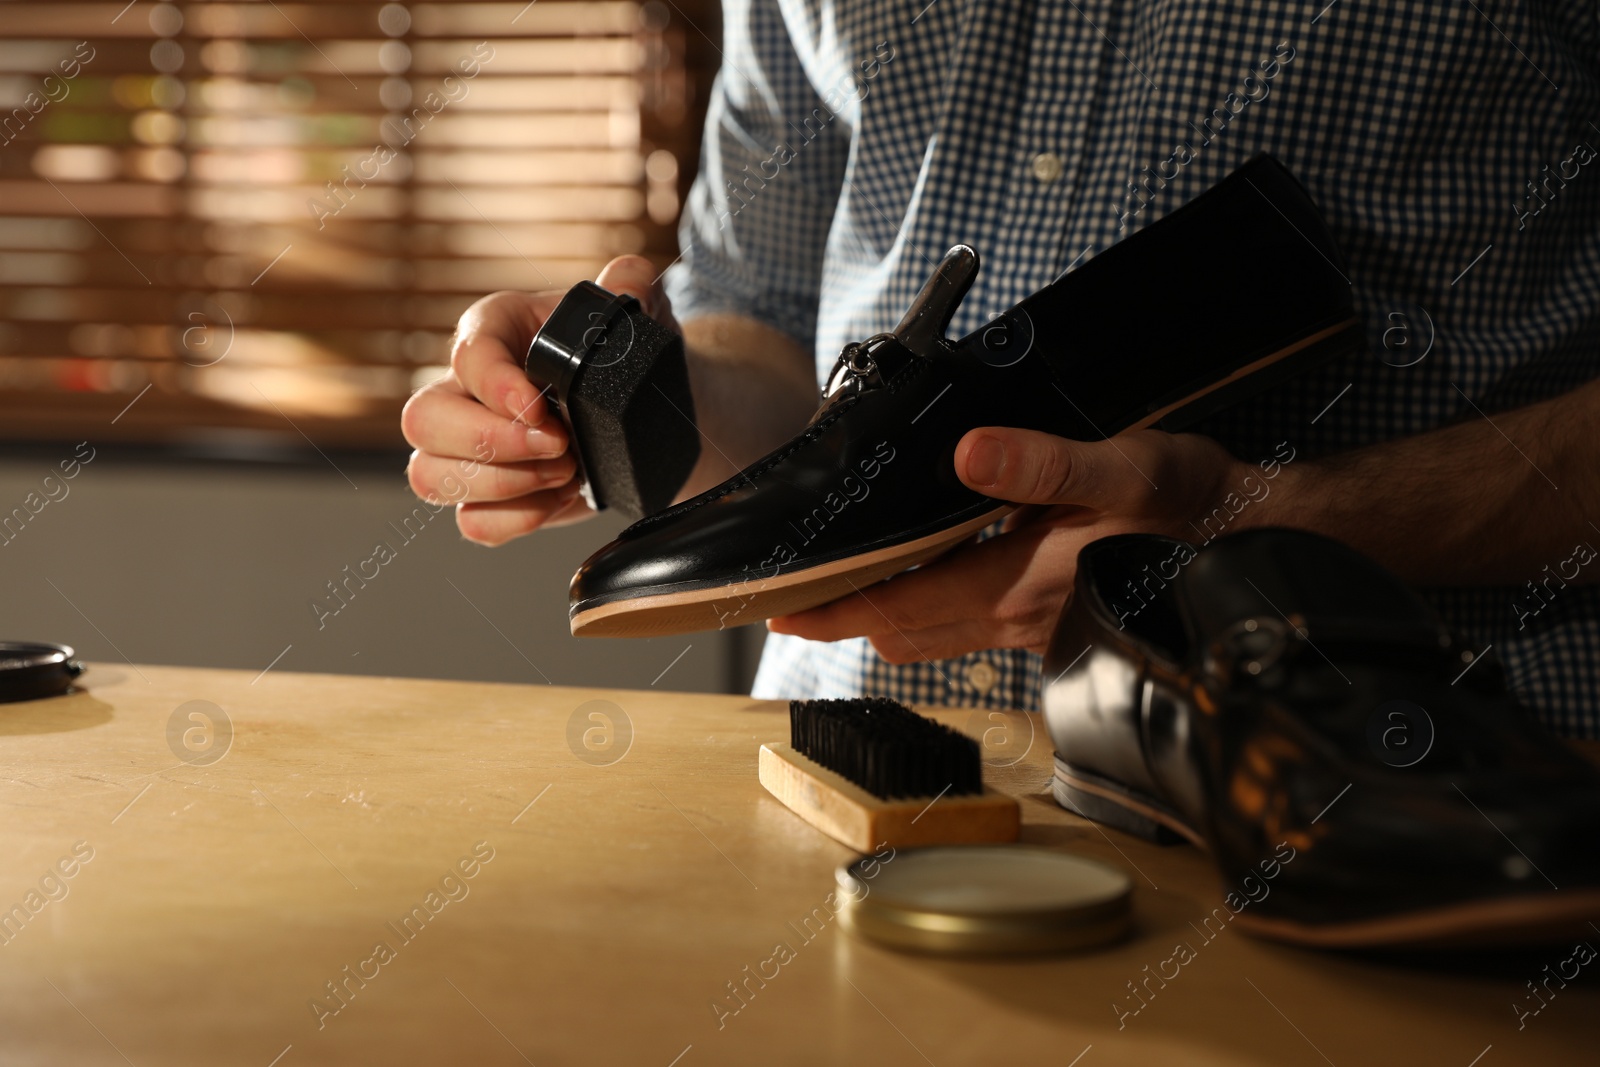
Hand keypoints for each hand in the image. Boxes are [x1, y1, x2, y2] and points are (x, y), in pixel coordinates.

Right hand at [401, 256, 678, 544]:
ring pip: (428, 475)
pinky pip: (470, 521)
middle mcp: (466, 387)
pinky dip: (516, 520)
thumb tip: (624, 282)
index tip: (540, 408)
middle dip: (490, 443)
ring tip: (568, 473)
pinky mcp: (488, 495)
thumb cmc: (627, 358)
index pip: (466, 353)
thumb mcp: (636, 314)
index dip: (496, 385)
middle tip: (560, 448)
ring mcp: (466, 446)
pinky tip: (561, 500)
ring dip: (503, 485)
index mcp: (495, 330)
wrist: (650, 417)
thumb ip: (631, 285)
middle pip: (422, 419)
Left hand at [767, 426, 1252, 661]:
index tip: (781, 609)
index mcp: (1022, 583)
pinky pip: (972, 632)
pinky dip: (930, 615)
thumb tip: (970, 455)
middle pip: (906, 631)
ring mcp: (1037, 629)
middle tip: (789, 603)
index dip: (835, 609)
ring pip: (936, 637)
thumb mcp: (1124, 468)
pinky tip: (923, 584)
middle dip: (845, 618)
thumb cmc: (1194, 504)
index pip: (901, 607)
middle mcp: (1021, 619)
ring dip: (885, 618)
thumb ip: (1044, 465)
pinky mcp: (1056, 624)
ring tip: (839, 594)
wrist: (1258, 543)